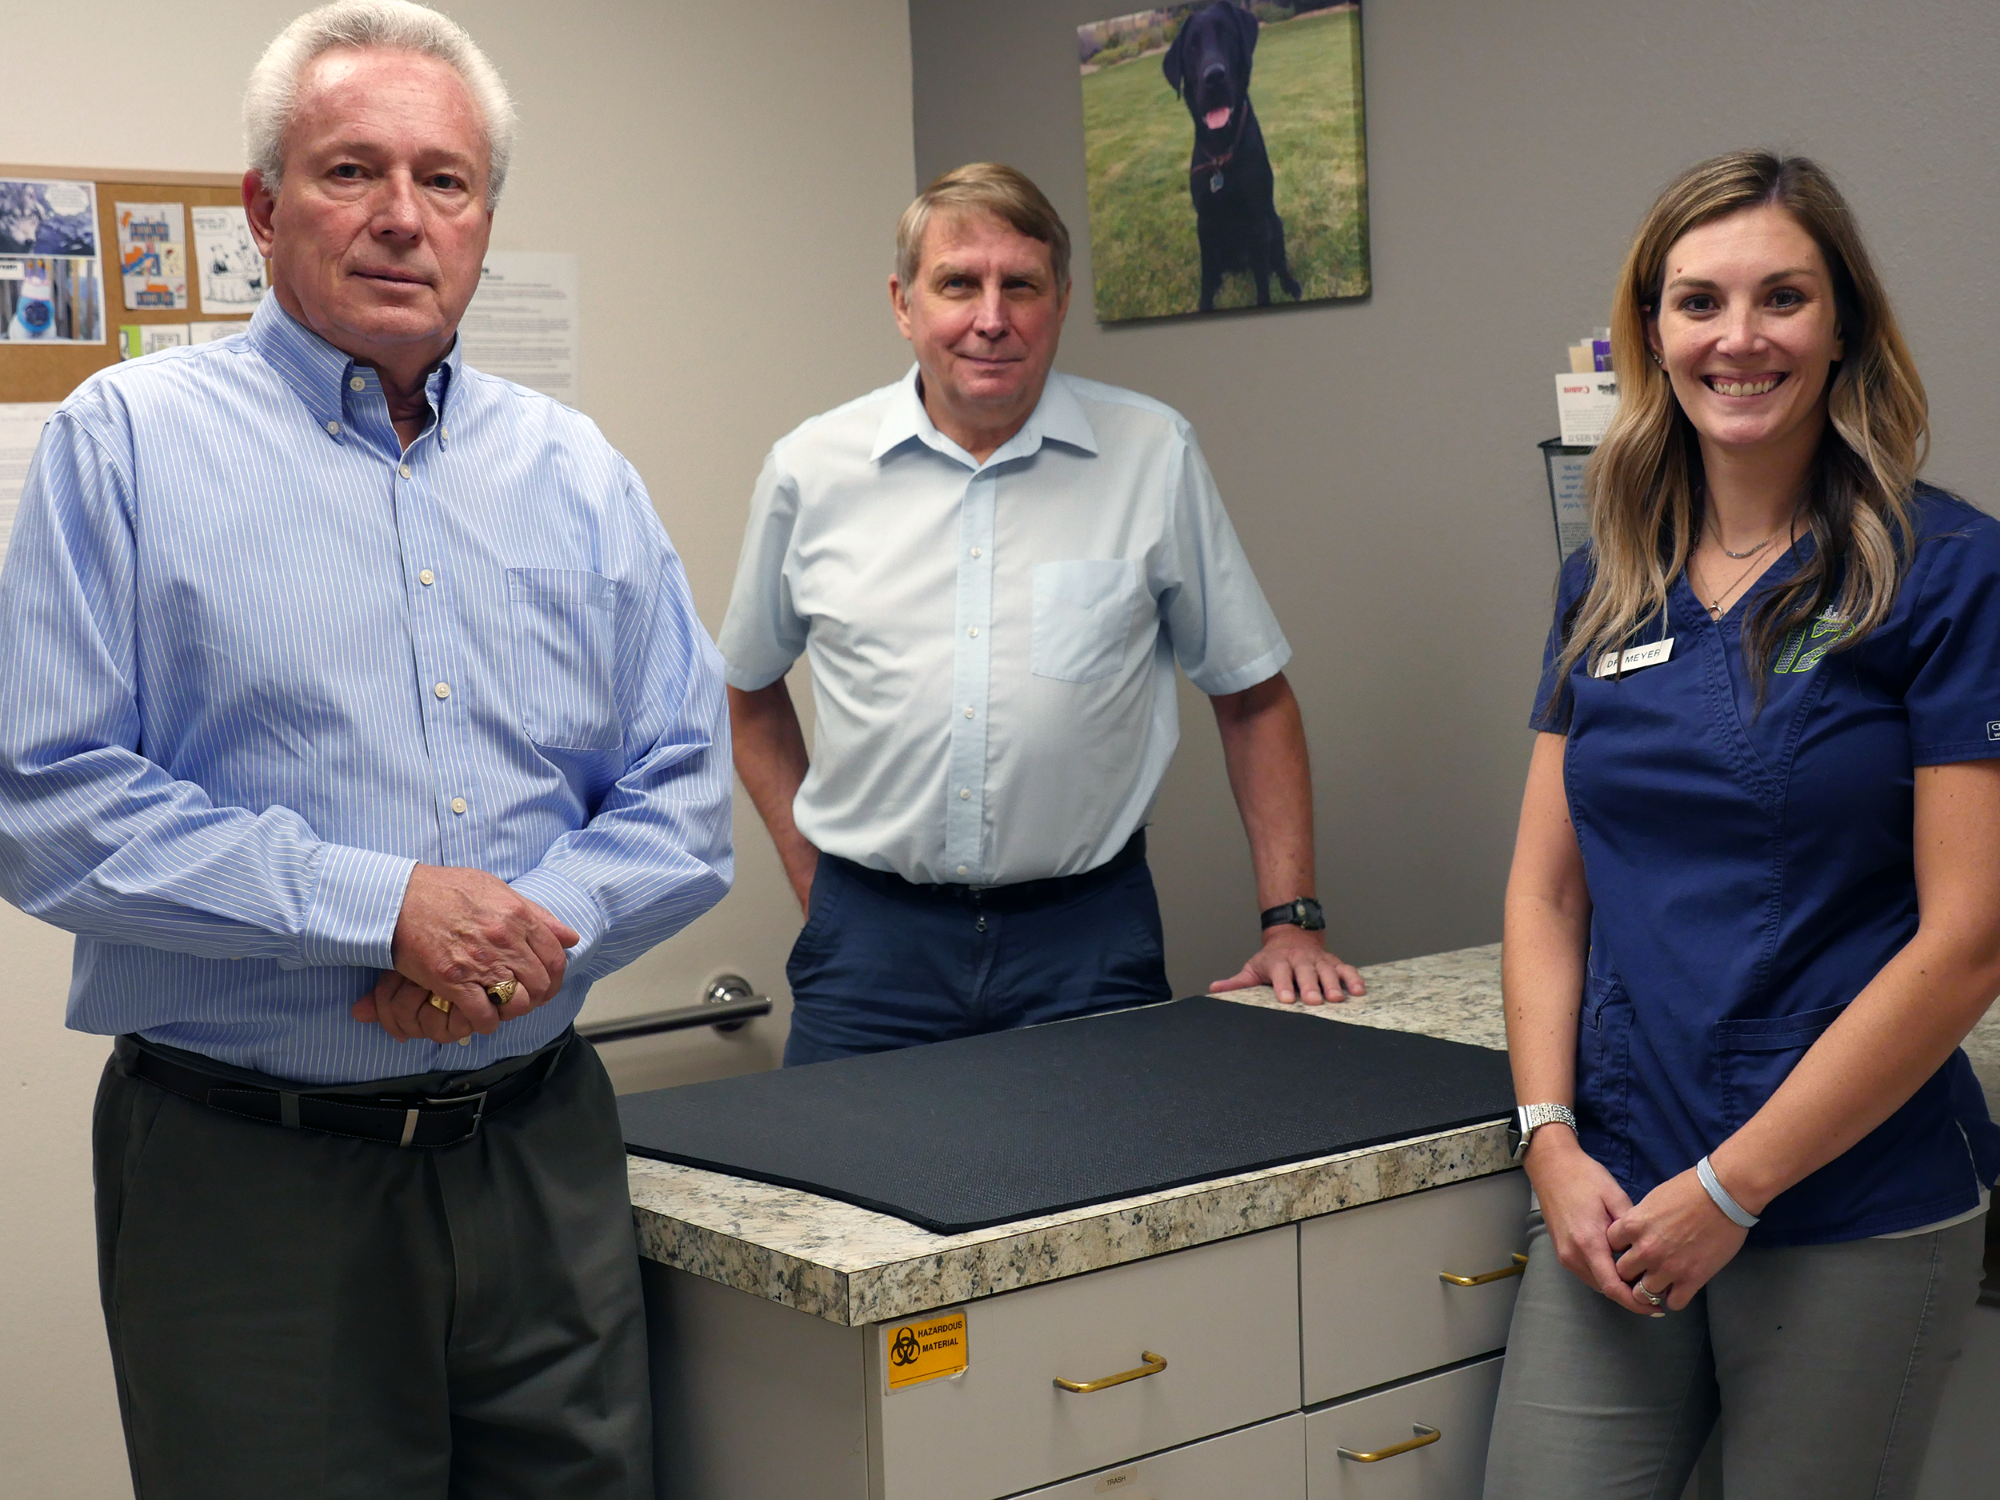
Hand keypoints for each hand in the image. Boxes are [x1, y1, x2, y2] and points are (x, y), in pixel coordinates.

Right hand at [350, 865, 578, 1039]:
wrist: (398, 898)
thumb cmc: (446, 890)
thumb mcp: (497, 889)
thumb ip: (536, 914)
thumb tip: (570, 937)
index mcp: (518, 916)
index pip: (556, 957)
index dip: (555, 977)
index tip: (545, 984)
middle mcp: (505, 940)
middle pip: (540, 984)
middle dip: (537, 997)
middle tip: (523, 999)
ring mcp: (480, 962)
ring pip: (518, 1002)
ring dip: (513, 1010)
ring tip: (503, 1007)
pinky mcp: (453, 981)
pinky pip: (483, 1014)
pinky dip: (486, 1022)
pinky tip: (481, 1018)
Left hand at [1209, 924, 1363, 1004]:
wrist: (1292, 935)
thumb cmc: (1271, 960)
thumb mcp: (1253, 968)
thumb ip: (1237, 982)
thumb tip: (1214, 990)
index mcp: (1278, 962)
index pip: (1280, 973)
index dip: (1282, 985)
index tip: (1285, 999)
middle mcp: (1299, 960)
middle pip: (1305, 973)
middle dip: (1310, 986)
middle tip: (1314, 1001)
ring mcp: (1318, 960)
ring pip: (1327, 971)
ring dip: (1332, 984)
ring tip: (1337, 999)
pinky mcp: (1334, 962)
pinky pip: (1346, 969)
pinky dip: (1353, 978)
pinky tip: (1359, 991)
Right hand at [1523, 1128, 1659, 1315]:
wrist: (1551, 1166)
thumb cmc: (1584, 1177)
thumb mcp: (1615, 1196)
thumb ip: (1631, 1228)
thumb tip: (1647, 1251)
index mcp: (1588, 1242)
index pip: (1613, 1286)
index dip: (1635, 1302)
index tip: (1656, 1307)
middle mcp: (1573, 1255)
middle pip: (1605, 1289)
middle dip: (1630, 1297)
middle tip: (1657, 1296)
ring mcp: (1564, 1254)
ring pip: (1595, 1283)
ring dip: (1617, 1288)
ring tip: (1642, 1283)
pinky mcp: (1562, 1251)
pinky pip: (1587, 1273)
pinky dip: (1604, 1277)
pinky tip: (1621, 1269)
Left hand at [1607, 1168, 1750, 1312]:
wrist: (1723, 1195)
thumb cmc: (1688, 1190)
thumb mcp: (1652, 1200)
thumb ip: (1639, 1221)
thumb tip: (1634, 1233)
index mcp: (1632, 1226)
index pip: (1611, 1246)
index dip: (1621, 1247)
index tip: (1630, 1248)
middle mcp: (1645, 1250)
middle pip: (1622, 1273)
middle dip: (1631, 1272)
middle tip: (1643, 1269)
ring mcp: (1668, 1268)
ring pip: (1643, 1294)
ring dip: (1650, 1290)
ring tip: (1660, 1283)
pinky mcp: (1692, 1280)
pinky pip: (1674, 1303)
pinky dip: (1674, 1299)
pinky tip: (1678, 1289)